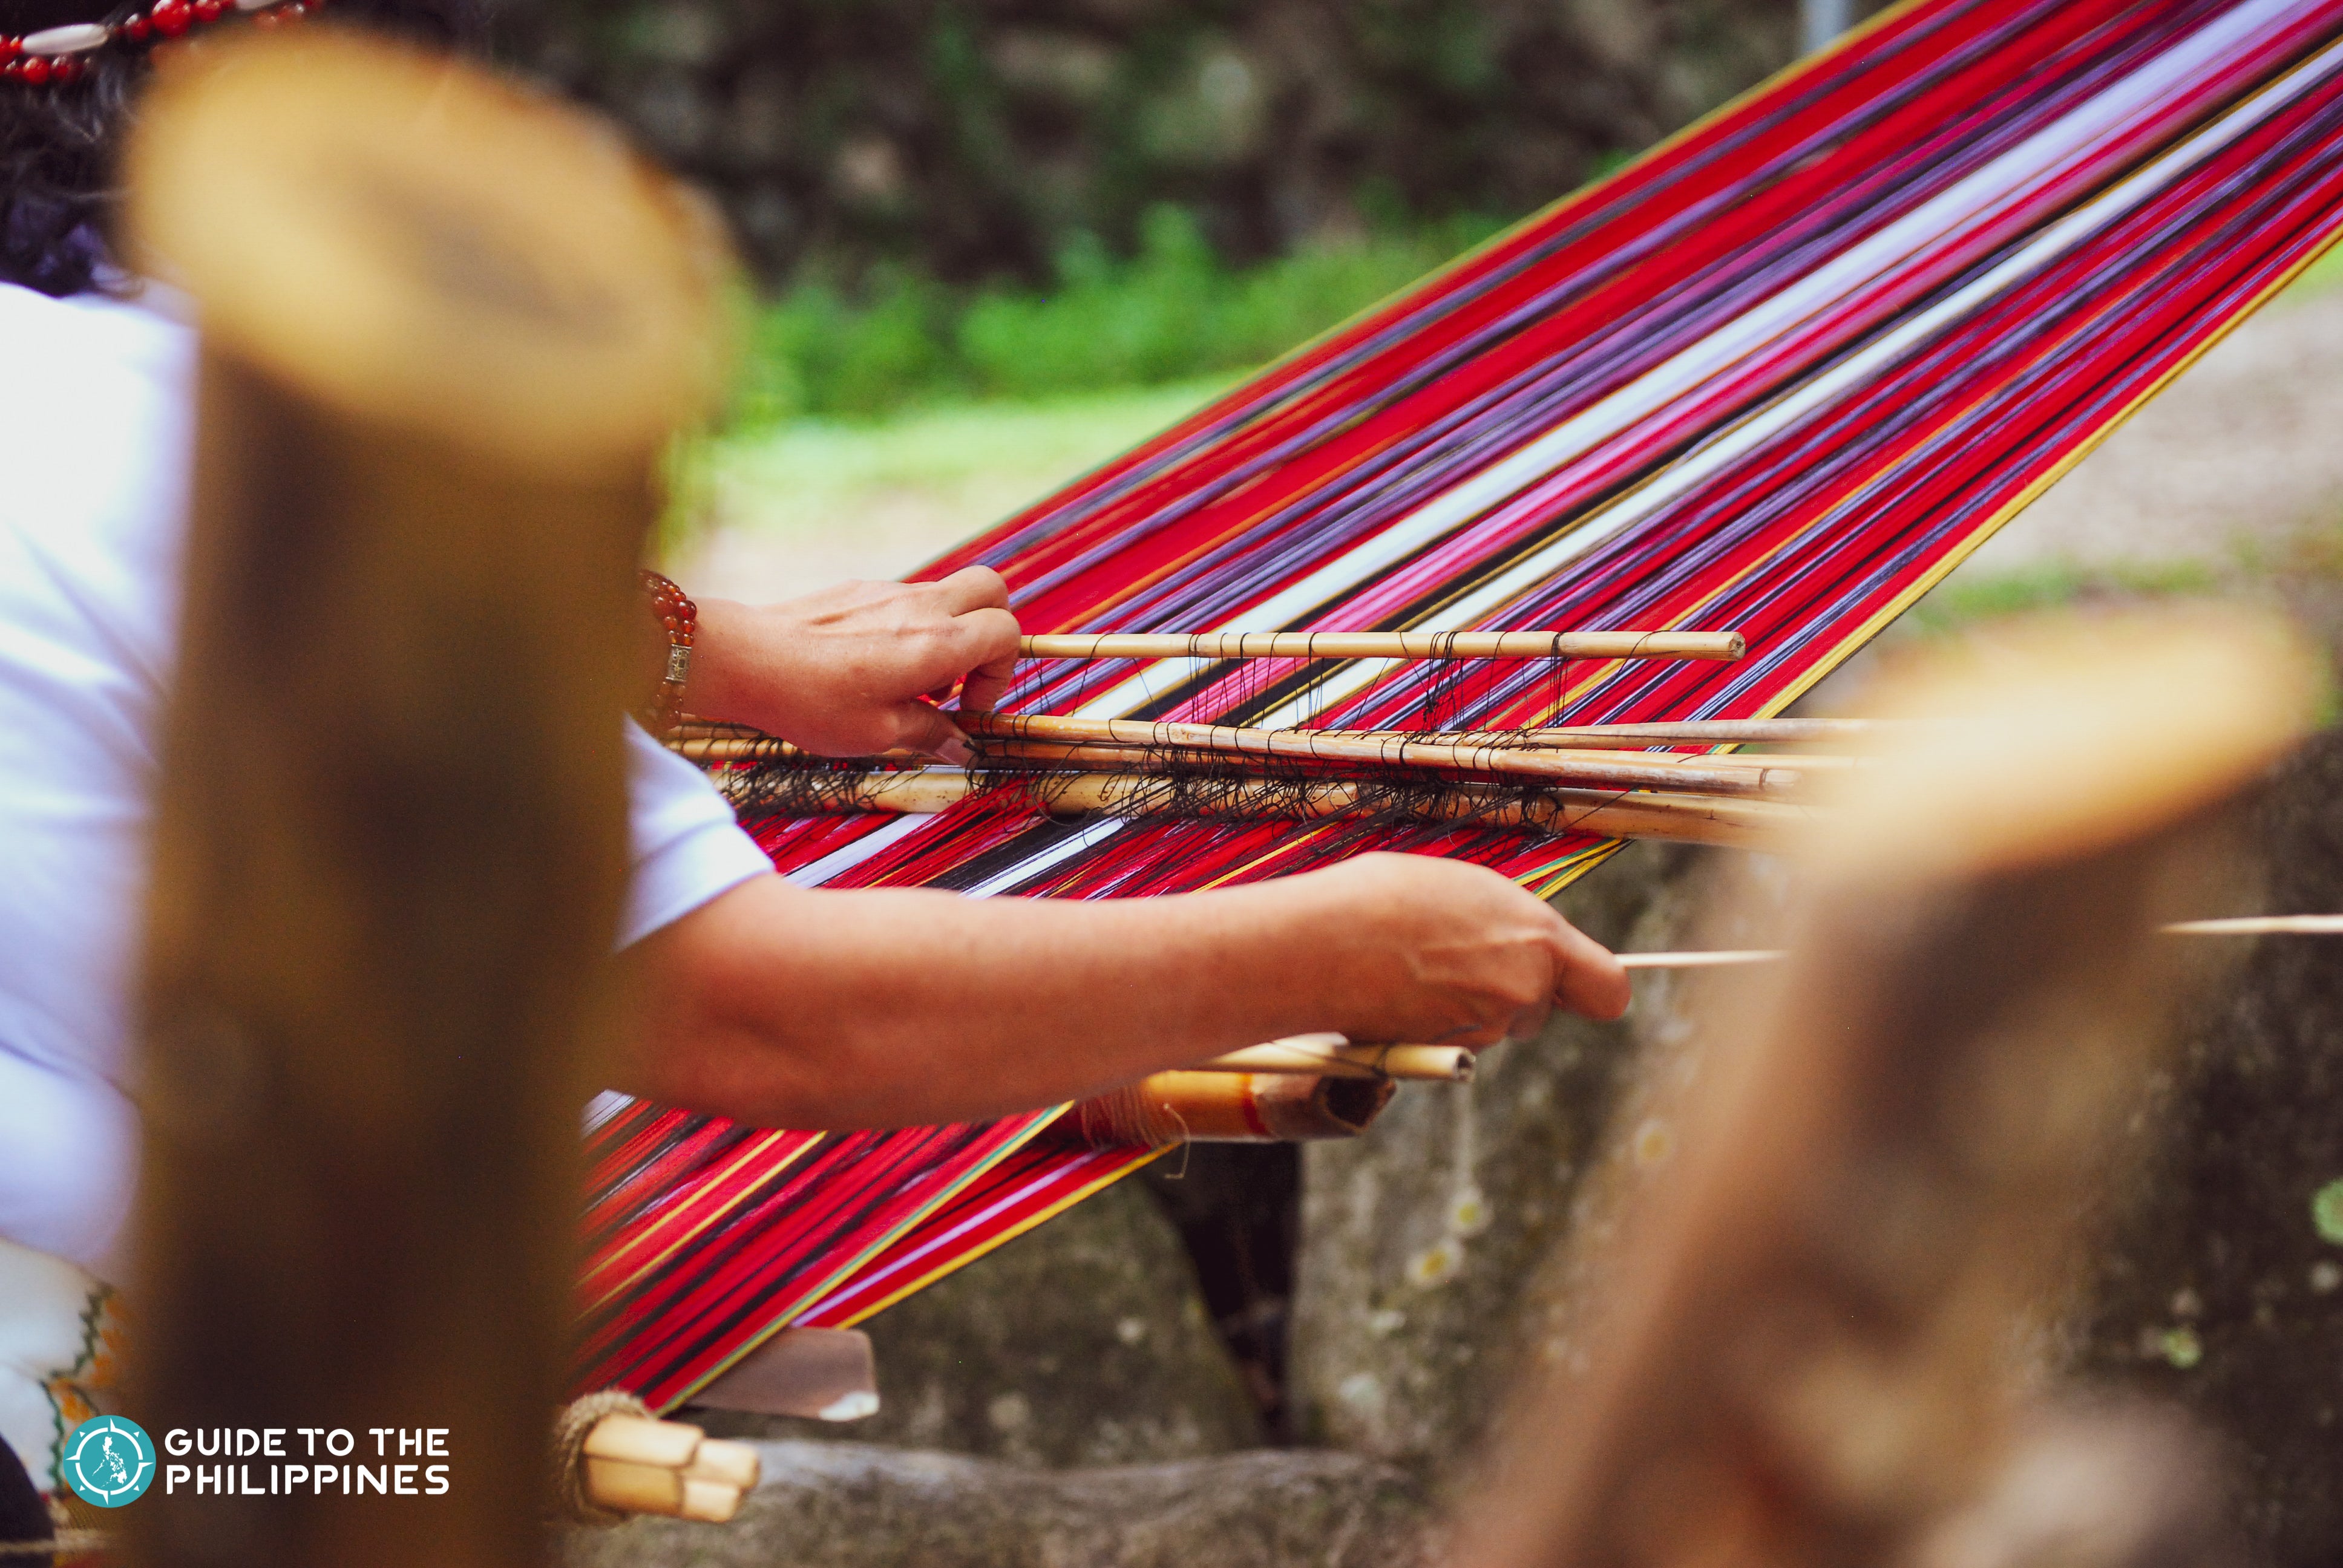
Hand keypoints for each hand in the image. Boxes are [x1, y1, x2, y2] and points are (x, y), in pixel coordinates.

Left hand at [685, 567, 1019, 759]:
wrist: (746, 660)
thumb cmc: (812, 701)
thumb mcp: (878, 735)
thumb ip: (930, 735)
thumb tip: (960, 746)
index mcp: (936, 643)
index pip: (1006, 631)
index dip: (1000, 673)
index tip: (967, 707)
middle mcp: (921, 606)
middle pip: (992, 589)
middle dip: (993, 631)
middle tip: (962, 676)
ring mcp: (890, 591)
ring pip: (948, 595)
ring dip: (949, 634)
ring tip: (910, 682)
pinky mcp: (861, 589)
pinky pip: (906, 600)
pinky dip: (911, 628)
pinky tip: (874, 666)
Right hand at [1299, 853, 1629, 1044]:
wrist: (1323, 941)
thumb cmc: (1388, 898)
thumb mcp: (1467, 891)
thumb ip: (1509, 927)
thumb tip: (1516, 943)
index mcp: (1538, 939)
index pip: (1608, 989)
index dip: (1590, 990)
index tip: (1572, 985)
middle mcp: (1522, 991)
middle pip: (1536, 1011)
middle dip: (1507, 995)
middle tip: (1455, 961)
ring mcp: (1484, 1031)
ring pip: (1490, 1029)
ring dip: (1462, 1010)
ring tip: (1413, 969)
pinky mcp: (1446, 1059)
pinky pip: (1451, 1047)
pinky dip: (1430, 1029)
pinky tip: (1396, 995)